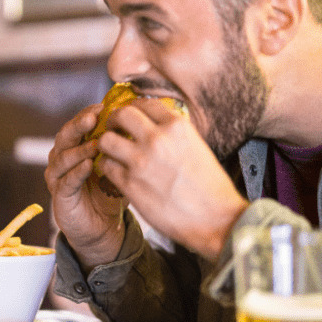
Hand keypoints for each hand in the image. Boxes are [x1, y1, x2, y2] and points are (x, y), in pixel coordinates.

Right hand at [44, 103, 127, 268]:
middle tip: (94, 117)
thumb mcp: (119, 165)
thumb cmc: (111, 193)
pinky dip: (76, 172)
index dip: (88, 114)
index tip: (103, 105)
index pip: (78, 125)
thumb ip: (123, 146)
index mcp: (75, 147)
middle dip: (79, 125)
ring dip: (79, 148)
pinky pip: (66, 181)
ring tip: (97, 143)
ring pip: (62, 157)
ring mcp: (57, 177)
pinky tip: (89, 165)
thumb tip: (141, 120)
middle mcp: (62, 158)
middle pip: (65, 135)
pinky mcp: (59, 196)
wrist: (103, 229)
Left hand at [97, 98, 247, 258]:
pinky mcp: (130, 184)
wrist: (216, 219)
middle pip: (121, 114)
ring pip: (106, 140)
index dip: (134, 109)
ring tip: (112, 152)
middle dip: (114, 120)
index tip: (130, 117)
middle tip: (114, 129)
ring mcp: (141, 161)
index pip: (145, 103)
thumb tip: (155, 126)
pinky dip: (108, 168)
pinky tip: (115, 172)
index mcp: (177, 126)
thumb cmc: (210, 186)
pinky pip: (106, 166)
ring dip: (106, 145)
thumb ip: (174, 134)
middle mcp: (157, 139)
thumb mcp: (197, 146)